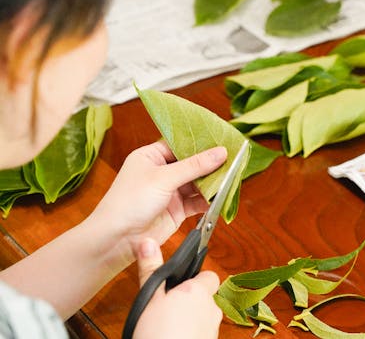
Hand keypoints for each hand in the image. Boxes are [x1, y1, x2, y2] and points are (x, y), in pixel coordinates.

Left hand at [90, 140, 226, 264]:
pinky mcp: (177, 210)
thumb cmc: (130, 201)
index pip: (180, 144)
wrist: (117, 239)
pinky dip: (209, 200)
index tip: (222, 140)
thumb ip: (195, 166)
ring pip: (197, 183)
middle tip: (232, 159)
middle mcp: (161, 172)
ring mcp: (170, 192)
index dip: (200, 143)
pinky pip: (197, 201)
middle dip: (210, 164)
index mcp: (150, 156)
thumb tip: (221, 152)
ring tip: (231, 177)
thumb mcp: (164, 178)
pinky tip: (221, 196)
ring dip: (212, 183)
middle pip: (192, 164)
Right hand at [133, 238, 221, 338]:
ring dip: (189, 318)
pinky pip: (200, 333)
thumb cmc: (159, 334)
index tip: (178, 283)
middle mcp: (211, 309)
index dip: (194, 277)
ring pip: (202, 317)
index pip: (209, 275)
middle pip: (205, 297)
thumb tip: (148, 242)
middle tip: (165, 305)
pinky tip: (171, 336)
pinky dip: (189, 333)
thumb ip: (150, 269)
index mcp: (199, 291)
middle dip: (188, 299)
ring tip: (165, 324)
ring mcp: (213, 330)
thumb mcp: (149, 299)